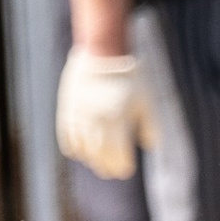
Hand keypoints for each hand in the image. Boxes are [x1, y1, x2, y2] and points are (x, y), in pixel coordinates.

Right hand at [56, 47, 156, 179]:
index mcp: (118, 121)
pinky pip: (67, 137)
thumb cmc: (130, 77)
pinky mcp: (68, 109)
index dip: (123, 166)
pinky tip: (80, 151)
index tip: (126, 168)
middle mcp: (97, 121)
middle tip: (113, 169)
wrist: (102, 51)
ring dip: (91, 160)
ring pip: (83, 150)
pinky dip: (74, 148)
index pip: (118, 157)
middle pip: (100, 157)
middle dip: (108, 167)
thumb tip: (148, 147)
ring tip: (98, 162)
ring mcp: (81, 116)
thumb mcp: (148, 101)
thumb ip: (151, 126)